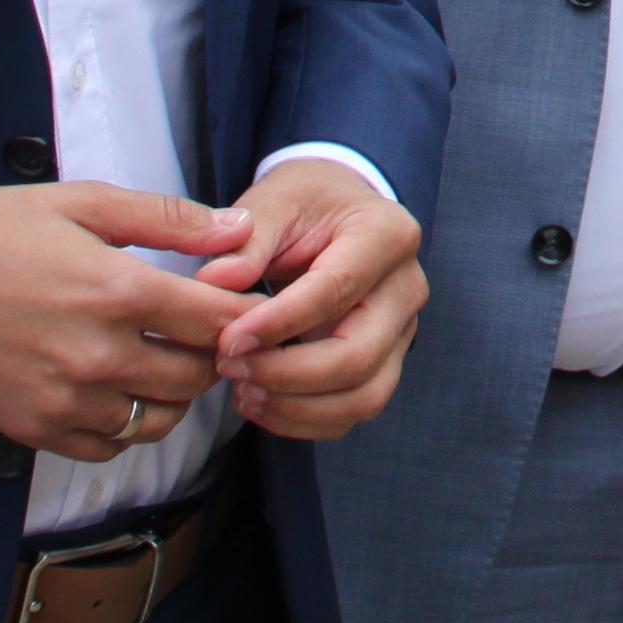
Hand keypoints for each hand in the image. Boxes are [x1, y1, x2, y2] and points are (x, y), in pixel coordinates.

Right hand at [0, 181, 263, 462]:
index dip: (246, 316)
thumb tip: (239, 227)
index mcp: (119, 292)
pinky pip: (112, 447)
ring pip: (161, 420)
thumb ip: (168, 218)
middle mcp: (101, 355)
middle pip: (198, 376)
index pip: (219, 321)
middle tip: (204, 334)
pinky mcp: (39, 430)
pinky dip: (128, 425)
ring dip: (175, 394)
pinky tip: (119, 390)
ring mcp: (69, 400)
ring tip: (162, 360)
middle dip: (213, 355)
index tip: (248, 308)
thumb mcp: (82, 204)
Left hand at [200, 157, 427, 439]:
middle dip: (286, 374)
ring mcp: (403, 331)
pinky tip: (261, 401)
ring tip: (242, 390)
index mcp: (387, 234)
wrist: (337, 212)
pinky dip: (304, 421)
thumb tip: (215, 280)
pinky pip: (353, 412)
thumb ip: (246, 239)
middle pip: (357, 356)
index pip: (337, 290)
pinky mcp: (387, 362)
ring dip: (296, 406)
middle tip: (228, 366)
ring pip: (363, 396)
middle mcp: (407, 287)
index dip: (279, 323)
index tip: (227, 340)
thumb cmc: (304, 205)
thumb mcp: (273, 201)